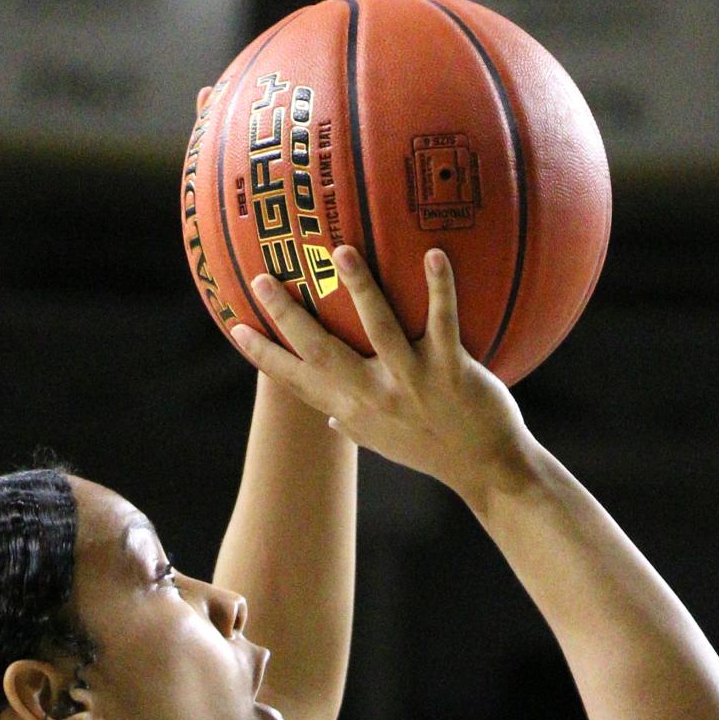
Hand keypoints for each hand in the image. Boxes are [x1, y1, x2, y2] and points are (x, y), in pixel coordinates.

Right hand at [231, 248, 533, 507]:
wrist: (484, 468)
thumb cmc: (431, 448)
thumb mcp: (382, 440)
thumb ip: (351, 423)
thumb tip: (325, 416)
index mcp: (352, 409)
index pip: (297, 379)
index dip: (264, 354)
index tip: (234, 326)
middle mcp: (373, 396)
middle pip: (321, 350)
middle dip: (288, 315)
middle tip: (261, 278)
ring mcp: (410, 382)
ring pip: (381, 328)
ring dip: (360, 288)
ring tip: (340, 251)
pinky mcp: (451, 371)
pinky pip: (444, 323)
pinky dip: (441, 289)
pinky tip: (434, 253)